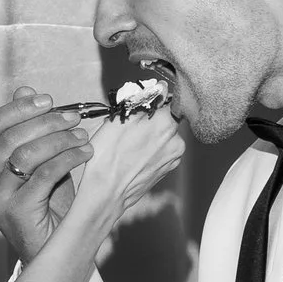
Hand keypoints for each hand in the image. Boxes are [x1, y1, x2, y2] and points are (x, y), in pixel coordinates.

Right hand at [0, 94, 91, 259]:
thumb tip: (26, 91)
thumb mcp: (38, 160)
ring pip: (25, 154)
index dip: (20, 108)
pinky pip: (43, 174)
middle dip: (45, 122)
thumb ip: (29, 127)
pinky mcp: (14, 212)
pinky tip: (85, 154)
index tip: (49, 100)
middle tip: (74, 118)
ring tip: (83, 137)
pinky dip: (68, 158)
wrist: (55, 248)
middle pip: (8, 137)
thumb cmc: (47, 204)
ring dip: (60, 139)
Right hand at [72, 102, 185, 232]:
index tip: (139, 108)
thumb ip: (142, 100)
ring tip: (129, 146)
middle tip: (129, 129)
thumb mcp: (119, 119)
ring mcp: (173, 158)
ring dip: (149, 137)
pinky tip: (133, 157)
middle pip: (165, 119)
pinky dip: (150, 151)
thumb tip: (159, 89)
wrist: (106, 193)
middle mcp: (176, 140)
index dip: (150, 102)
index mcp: (166, 123)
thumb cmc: (108, 157)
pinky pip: (160, 152)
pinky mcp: (167, 170)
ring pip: (163, 137)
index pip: (166, 100)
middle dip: (149, 121)